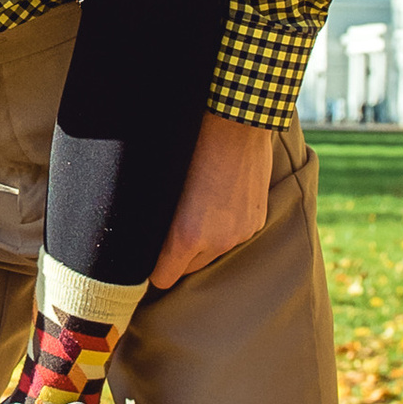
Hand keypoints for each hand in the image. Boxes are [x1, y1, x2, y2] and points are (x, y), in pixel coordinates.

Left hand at [149, 113, 274, 287]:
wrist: (234, 124)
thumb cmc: (189, 148)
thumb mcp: (163, 190)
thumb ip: (157, 223)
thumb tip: (146, 241)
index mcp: (186, 236)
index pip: (163, 279)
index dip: (153, 268)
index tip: (148, 256)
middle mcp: (216, 242)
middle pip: (188, 270)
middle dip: (178, 255)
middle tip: (171, 228)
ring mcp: (240, 234)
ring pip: (212, 254)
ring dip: (203, 242)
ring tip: (198, 209)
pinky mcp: (256, 222)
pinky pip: (234, 237)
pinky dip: (224, 227)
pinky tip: (218, 201)